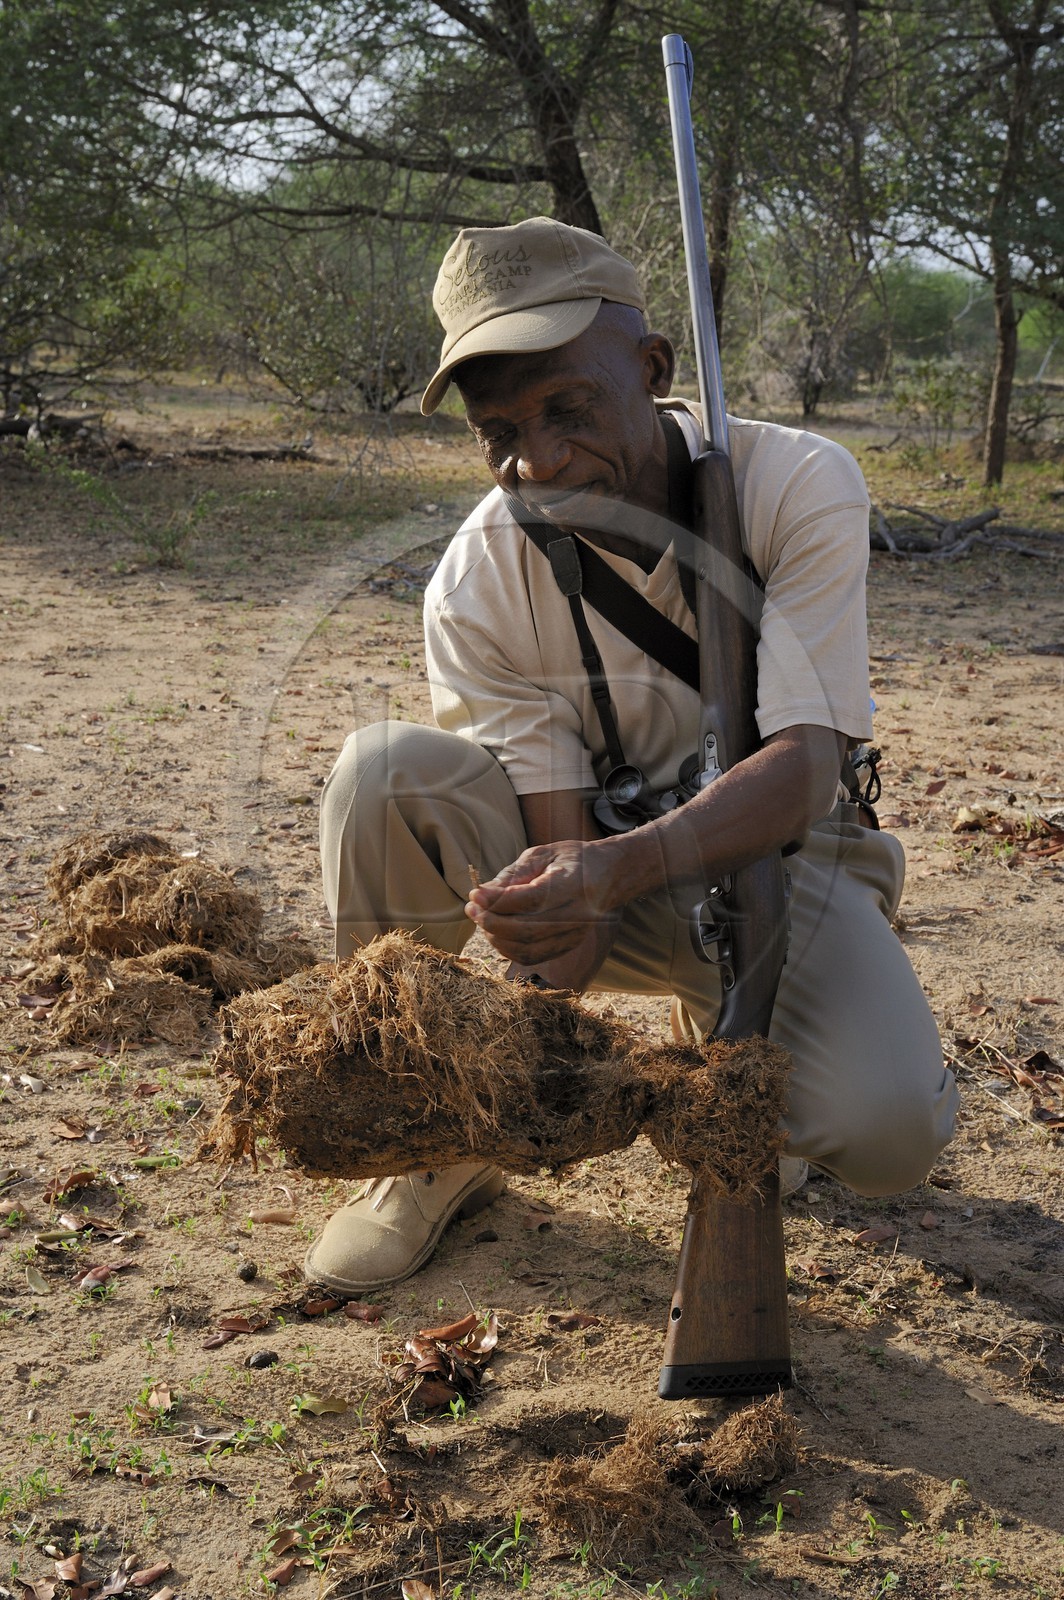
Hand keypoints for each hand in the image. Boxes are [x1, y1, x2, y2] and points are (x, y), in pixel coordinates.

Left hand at [466, 839, 620, 978]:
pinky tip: (496, 933)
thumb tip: (481, 895)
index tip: (475, 894)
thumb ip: (512, 875)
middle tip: (472, 908)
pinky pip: (533, 957)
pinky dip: (509, 949)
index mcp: (571, 885)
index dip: (497, 901)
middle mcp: (576, 915)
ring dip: (496, 938)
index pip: (529, 900)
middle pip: (526, 930)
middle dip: (491, 921)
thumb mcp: (541, 855)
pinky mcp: (568, 946)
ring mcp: (574, 935)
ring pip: (527, 948)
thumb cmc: (571, 860)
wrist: (608, 876)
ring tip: (481, 919)